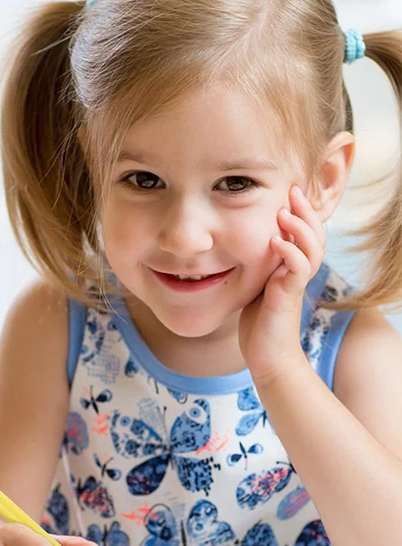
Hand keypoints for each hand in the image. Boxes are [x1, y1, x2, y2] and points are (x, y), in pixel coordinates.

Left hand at [239, 185, 325, 386]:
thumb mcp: (253, 284)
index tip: (288, 189)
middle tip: (293, 190)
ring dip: (300, 228)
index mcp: (290, 266)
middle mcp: (297, 272)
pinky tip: (276, 242)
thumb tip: (229, 240)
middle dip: (306, 210)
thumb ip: (253, 264)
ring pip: (312, 249)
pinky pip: (297, 271)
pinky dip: (290, 253)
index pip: (305, 232)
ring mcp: (294, 284)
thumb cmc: (257, 321)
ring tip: (284, 212)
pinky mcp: (288, 297)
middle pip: (315, 235)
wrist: (267, 356)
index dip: (301, 211)